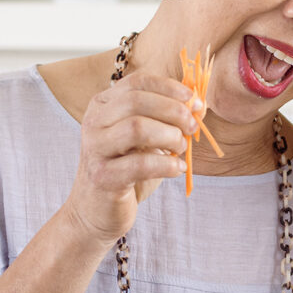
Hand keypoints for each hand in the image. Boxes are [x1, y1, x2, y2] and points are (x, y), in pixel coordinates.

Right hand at [62, 73, 200, 242]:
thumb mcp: (145, 138)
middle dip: (173, 111)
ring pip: (136, 127)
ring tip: (181, 149)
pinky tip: (177, 169)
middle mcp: (94, 122)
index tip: (194, 101)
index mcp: (103, 105)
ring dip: (169, 136)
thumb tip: (199, 105)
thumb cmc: (126, 169)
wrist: (97, 210)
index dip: (170, 88)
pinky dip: (166, 165)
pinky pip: (140, 164)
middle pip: (137, 101)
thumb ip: (166, 118)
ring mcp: (95, 149)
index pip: (138, 82)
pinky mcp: (103, 177)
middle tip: (192, 127)